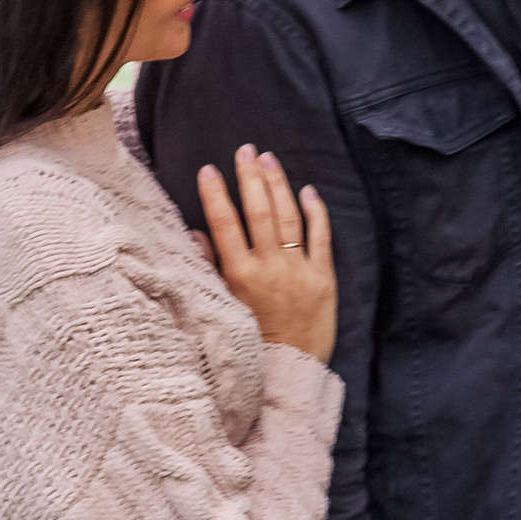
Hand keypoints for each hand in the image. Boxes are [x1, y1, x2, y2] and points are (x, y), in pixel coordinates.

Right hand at [196, 146, 336, 360]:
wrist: (292, 369)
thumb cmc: (253, 340)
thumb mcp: (223, 306)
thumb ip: (211, 268)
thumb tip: (196, 233)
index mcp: (240, 275)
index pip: (225, 225)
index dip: (216, 195)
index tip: (209, 170)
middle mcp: (269, 268)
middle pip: (259, 212)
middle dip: (250, 177)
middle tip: (245, 150)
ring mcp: (299, 270)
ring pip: (288, 217)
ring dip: (278, 185)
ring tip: (269, 159)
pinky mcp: (324, 277)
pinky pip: (321, 237)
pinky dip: (315, 211)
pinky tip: (307, 191)